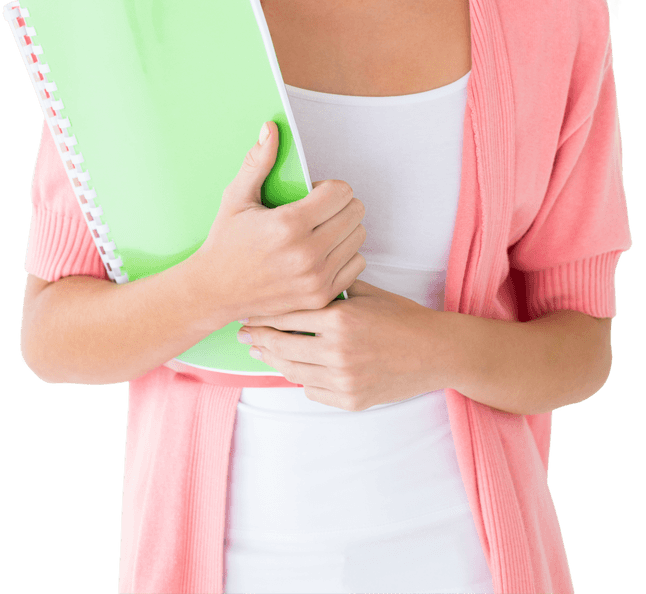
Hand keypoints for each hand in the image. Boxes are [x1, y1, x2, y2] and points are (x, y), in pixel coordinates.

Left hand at [237, 279, 453, 410]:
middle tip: (243, 335)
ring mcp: (343, 380)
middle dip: (258, 339)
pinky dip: (301, 380)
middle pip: (282, 345)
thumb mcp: (368, 293)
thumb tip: (302, 278)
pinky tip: (294, 370)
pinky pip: (312, 391)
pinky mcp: (351, 400)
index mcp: (340, 319)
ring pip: (292, 372)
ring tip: (261, 353)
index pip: (288, 315)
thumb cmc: (402, 317)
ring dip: (274, 361)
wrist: (436, 351)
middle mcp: (338, 351)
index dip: (264, 314)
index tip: (248, 312)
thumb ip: (334, 287)